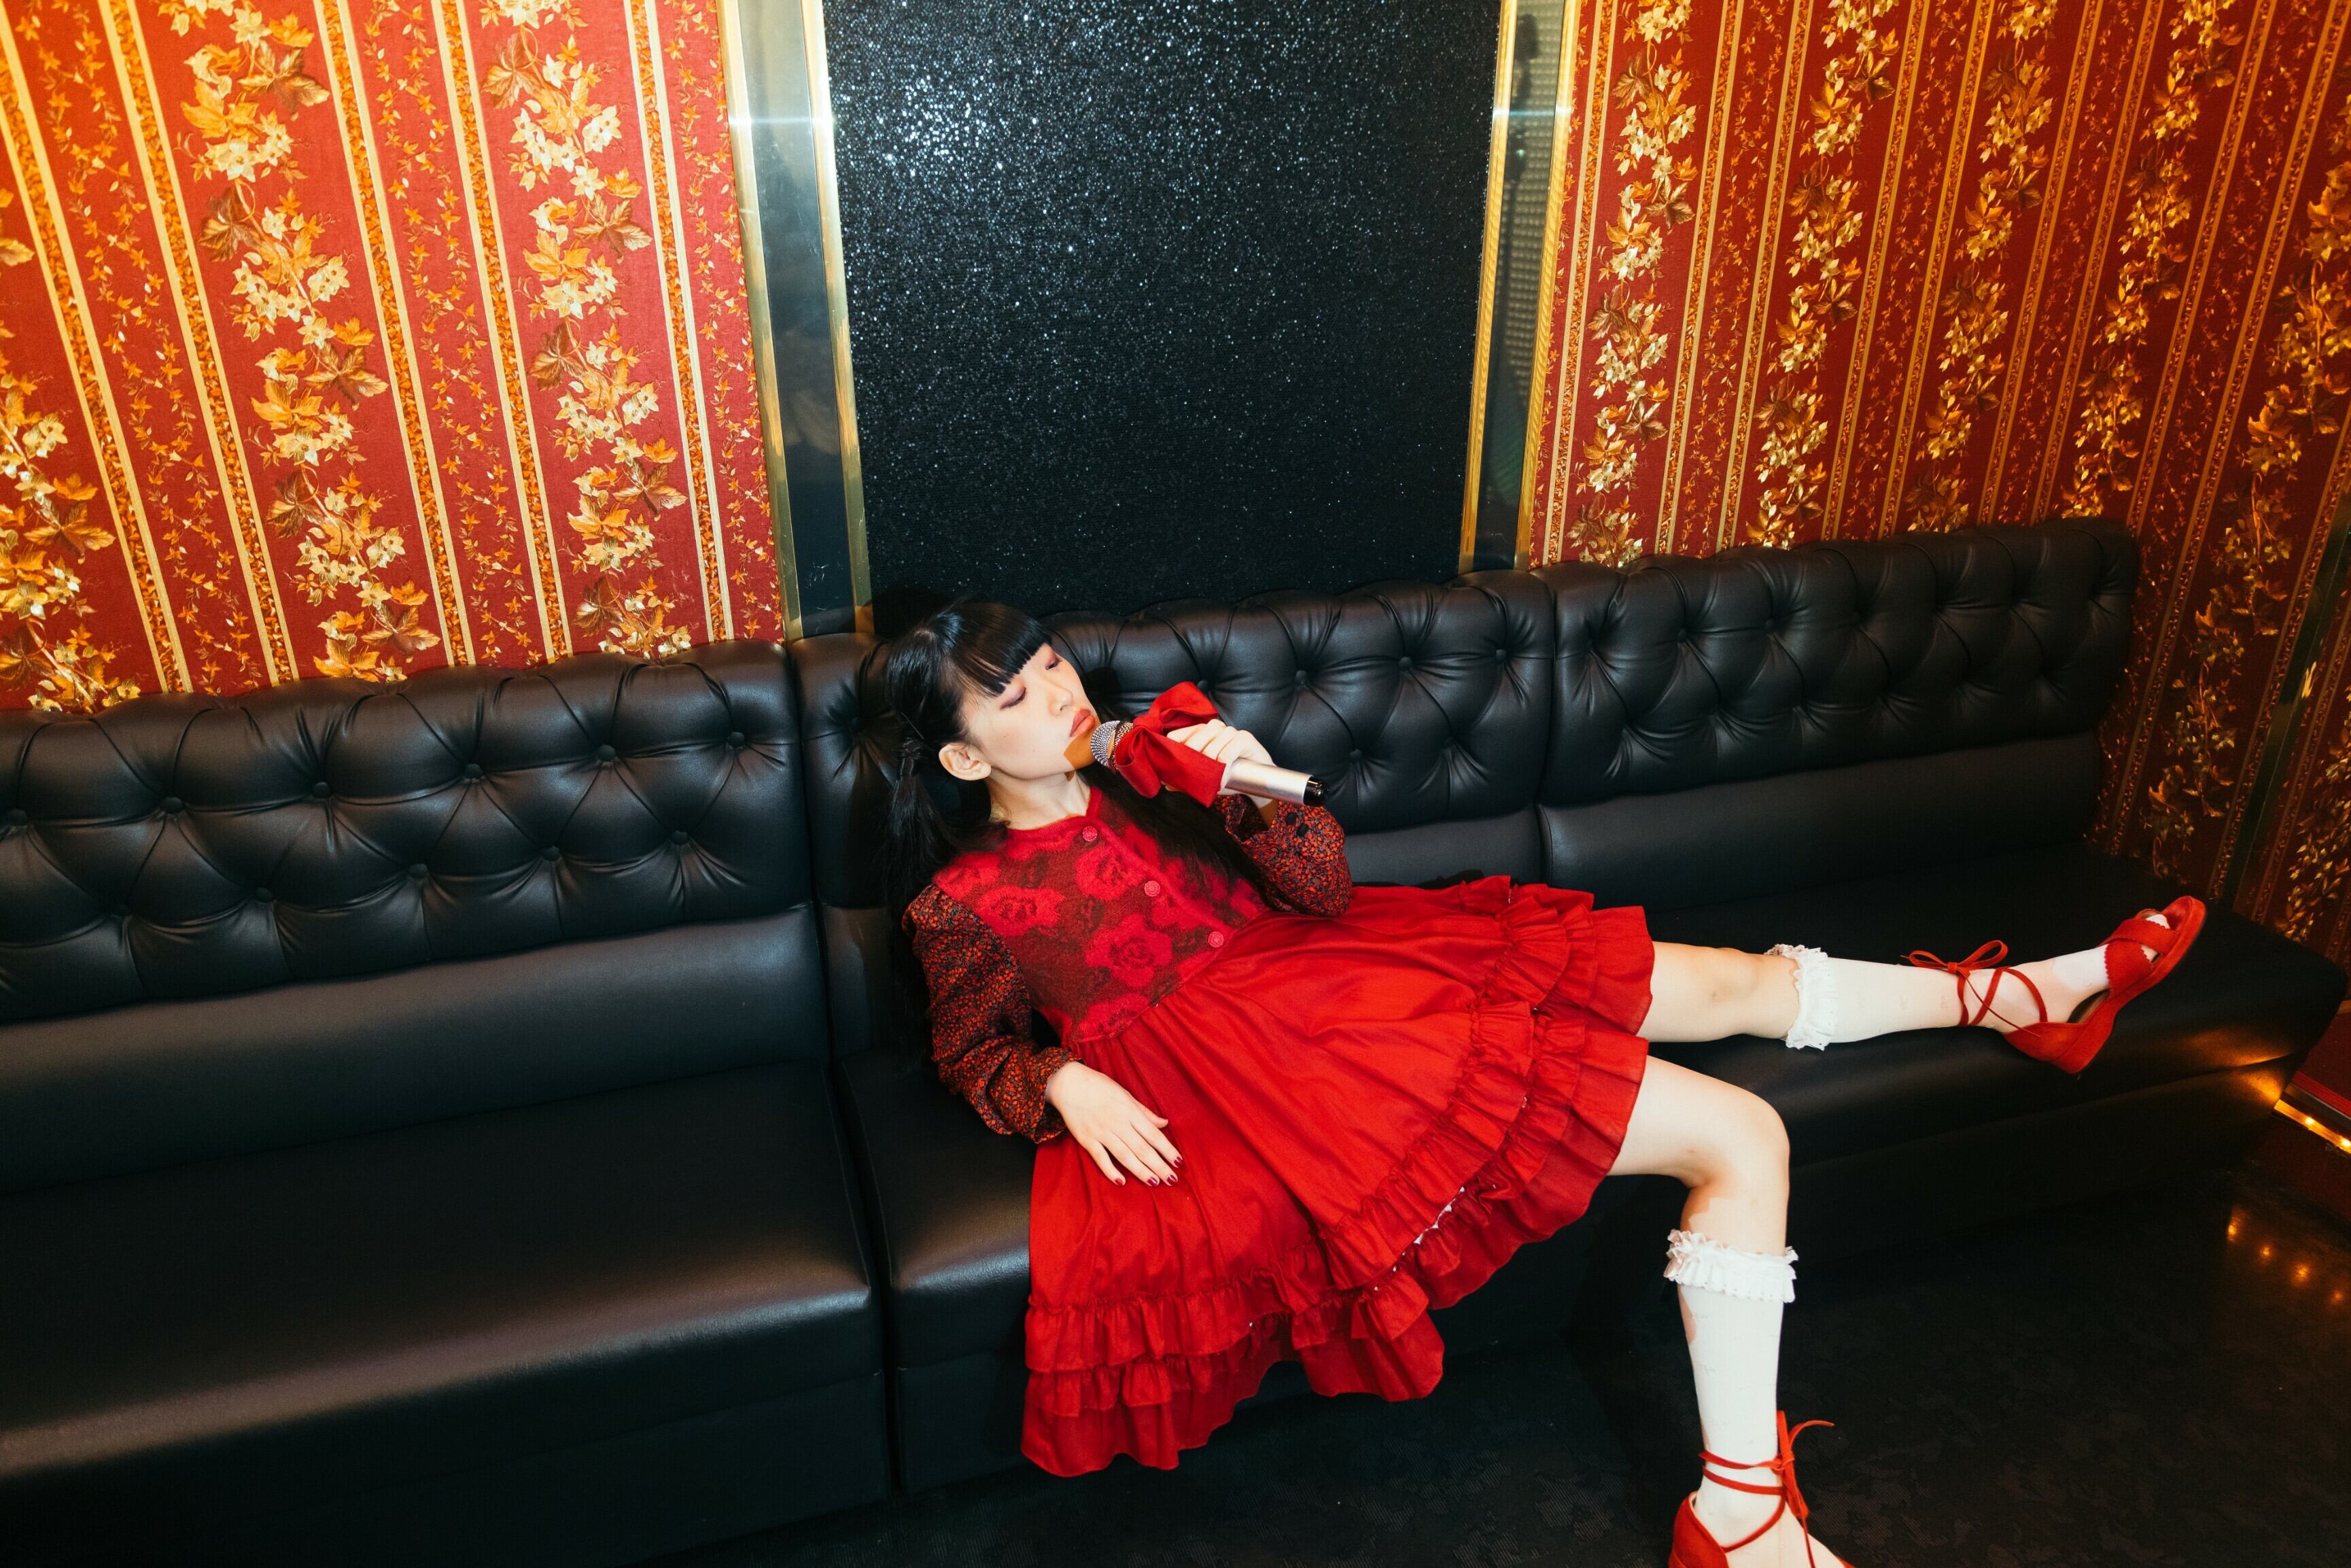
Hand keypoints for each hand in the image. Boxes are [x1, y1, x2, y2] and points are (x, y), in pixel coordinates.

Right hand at [1044, 1059, 1182, 1185]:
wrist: (1069, 1083)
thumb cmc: (1099, 1087)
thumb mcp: (1125, 1094)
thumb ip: (1145, 1112)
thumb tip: (1164, 1123)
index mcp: (1129, 1111)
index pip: (1153, 1134)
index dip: (1167, 1149)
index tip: (1179, 1162)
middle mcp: (1117, 1123)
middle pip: (1142, 1148)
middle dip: (1159, 1165)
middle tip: (1172, 1180)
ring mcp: (1101, 1132)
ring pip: (1125, 1155)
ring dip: (1141, 1170)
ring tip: (1154, 1182)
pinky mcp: (1086, 1139)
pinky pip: (1100, 1158)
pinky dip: (1110, 1170)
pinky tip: (1122, 1181)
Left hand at [1165, 718, 1276, 810]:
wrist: (1259, 779)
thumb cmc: (1230, 774)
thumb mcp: (1206, 778)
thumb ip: (1187, 779)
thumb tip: (1167, 784)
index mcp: (1199, 732)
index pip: (1176, 737)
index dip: (1173, 754)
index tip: (1174, 772)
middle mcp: (1213, 727)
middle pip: (1191, 743)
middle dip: (1191, 765)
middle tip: (1196, 781)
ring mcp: (1229, 731)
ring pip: (1209, 750)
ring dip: (1209, 771)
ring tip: (1213, 784)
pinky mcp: (1244, 737)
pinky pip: (1226, 754)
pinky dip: (1222, 771)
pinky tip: (1223, 781)